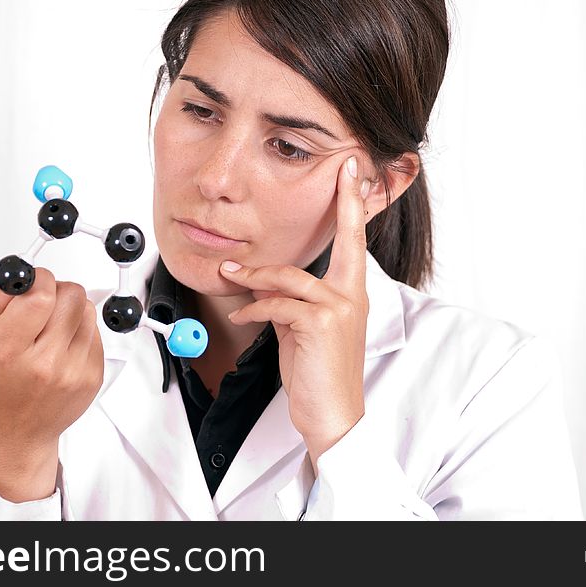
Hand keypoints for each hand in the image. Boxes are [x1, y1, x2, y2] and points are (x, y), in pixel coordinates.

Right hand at [0, 267, 103, 501]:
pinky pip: (96, 332)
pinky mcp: (94, 376)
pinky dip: (81, 331)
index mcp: (8, 351)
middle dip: (57, 290)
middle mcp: (44, 363)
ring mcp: (74, 372)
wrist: (15, 432)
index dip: (40, 279)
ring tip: (52, 329)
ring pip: (88, 310)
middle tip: (43, 304)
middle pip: (72, 296)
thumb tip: (21, 271)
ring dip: (71, 310)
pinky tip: (63, 347)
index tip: (34, 283)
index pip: (40, 294)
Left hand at [219, 155, 369, 469]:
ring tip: (230, 273)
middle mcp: (353, 297)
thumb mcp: (303, 330)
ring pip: (289, 276)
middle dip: (345, 201)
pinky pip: (276, 304)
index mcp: (352, 295)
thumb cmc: (318, 374)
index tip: (355, 174)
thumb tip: (264, 283)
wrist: (332, 416)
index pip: (355, 243)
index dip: (354, 206)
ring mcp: (339, 309)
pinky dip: (253, 308)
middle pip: (346, 239)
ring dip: (254, 275)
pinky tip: (241, 316)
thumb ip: (291, 301)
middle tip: (342, 170)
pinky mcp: (320, 324)